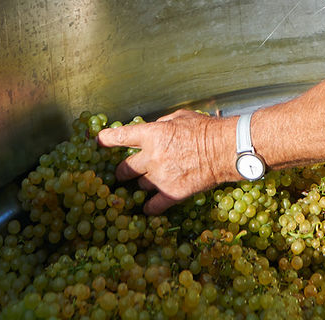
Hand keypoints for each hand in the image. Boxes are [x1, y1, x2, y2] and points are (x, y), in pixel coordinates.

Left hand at [97, 109, 233, 213]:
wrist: (225, 150)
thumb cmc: (205, 129)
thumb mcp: (180, 117)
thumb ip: (161, 125)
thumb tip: (152, 129)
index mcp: (152, 135)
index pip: (121, 137)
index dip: (107, 139)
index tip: (99, 142)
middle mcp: (152, 157)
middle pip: (124, 169)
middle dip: (121, 172)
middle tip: (122, 174)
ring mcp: (160, 177)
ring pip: (140, 186)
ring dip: (142, 184)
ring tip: (149, 183)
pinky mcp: (172, 194)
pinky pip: (153, 206)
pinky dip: (149, 207)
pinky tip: (149, 207)